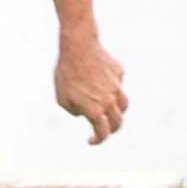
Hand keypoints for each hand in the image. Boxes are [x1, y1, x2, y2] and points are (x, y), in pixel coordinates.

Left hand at [54, 30, 127, 144]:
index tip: (91, 140)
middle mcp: (109, 100)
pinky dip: (111, 87)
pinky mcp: (119, 73)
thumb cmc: (66, 73)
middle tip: (105, 130)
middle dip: (112, 130)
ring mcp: (117, 86)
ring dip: (117, 112)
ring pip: (123, 104)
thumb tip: (85, 113)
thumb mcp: (63, 98)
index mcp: (95, 109)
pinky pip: (117, 84)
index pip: (103, 132)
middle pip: (118, 122)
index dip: (98, 140)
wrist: (78, 47)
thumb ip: (75, 111)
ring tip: (109, 111)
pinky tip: (99, 79)